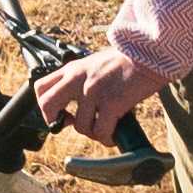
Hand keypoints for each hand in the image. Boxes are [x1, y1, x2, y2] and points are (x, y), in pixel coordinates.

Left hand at [35, 44, 163, 141]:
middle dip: (56, 121)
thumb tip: (78, 104)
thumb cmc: (127, 61)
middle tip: (74, 124)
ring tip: (105, 128)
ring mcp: (93, 91)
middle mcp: (78, 78)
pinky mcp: (110, 103)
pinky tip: (113, 135)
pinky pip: (101, 132)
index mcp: (73, 69)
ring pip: (80, 126)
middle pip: (47, 105)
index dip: (45, 106)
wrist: (150, 53)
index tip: (60, 113)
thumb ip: (82, 79)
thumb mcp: (95, 64)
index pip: (41, 87)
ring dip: (93, 133)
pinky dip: (107, 138)